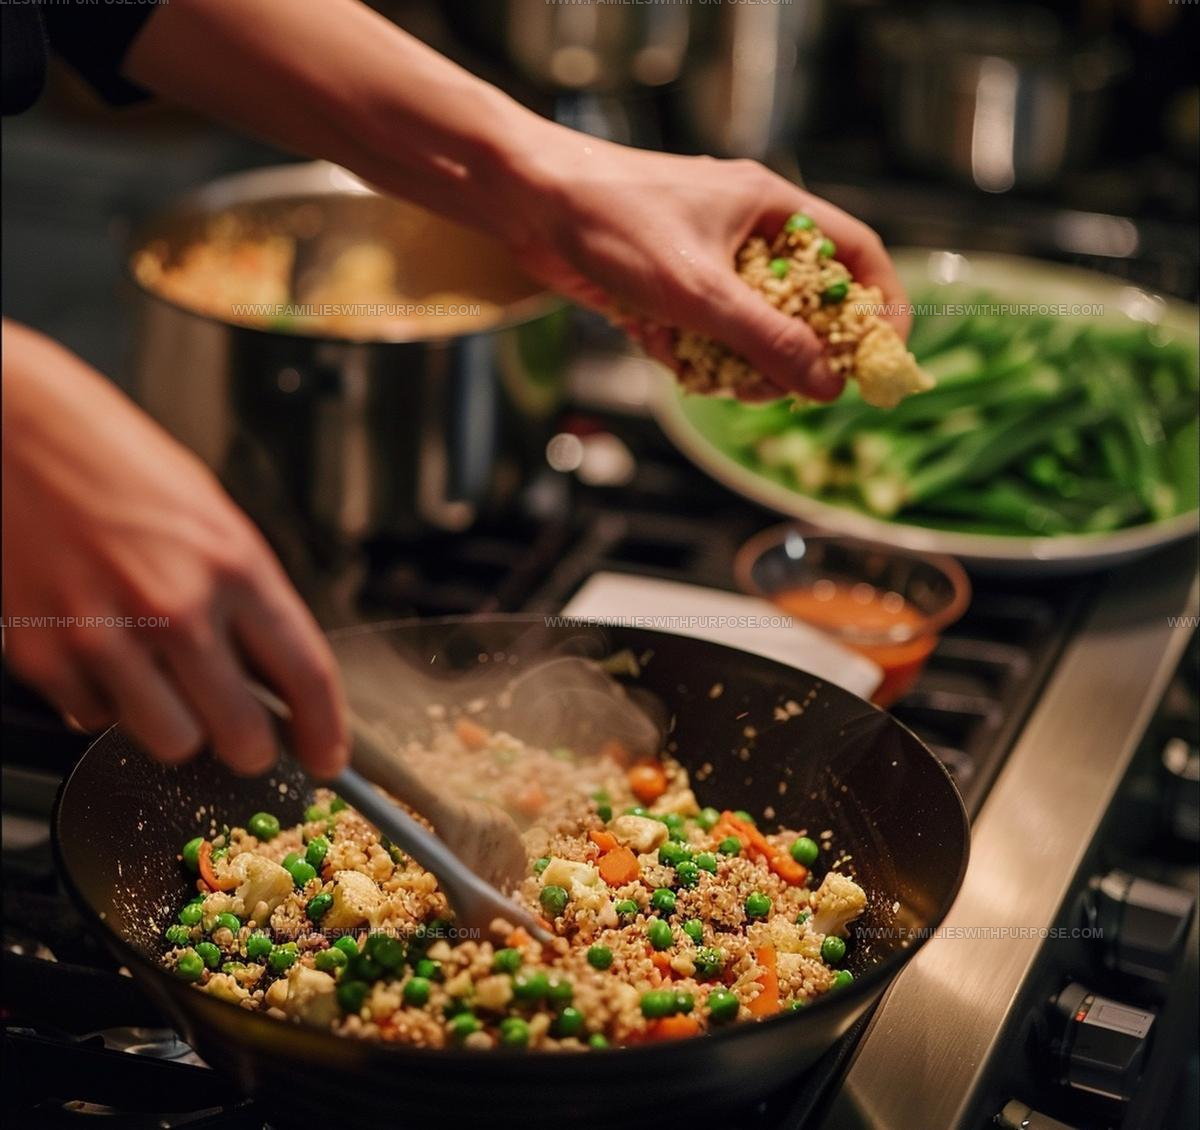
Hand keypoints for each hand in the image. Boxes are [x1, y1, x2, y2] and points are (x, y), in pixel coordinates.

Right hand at [1, 320, 347, 775]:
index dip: (325, 730)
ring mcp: (107, 636)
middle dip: (252, 746)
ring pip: (173, 743)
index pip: (306, 675)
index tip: (327, 757)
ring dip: (179, 728)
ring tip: (166, 681)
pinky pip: (95, 719)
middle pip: (242, 735)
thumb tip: (276, 674)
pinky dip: (106, 702)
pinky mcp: (45, 652)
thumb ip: (249, 601)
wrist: (17, 431)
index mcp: (235, 567)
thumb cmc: (123, 468)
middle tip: (245, 733)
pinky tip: (106, 654)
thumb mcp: (216, 522)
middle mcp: (177, 608)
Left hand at [505, 129, 909, 400]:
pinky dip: (687, 353)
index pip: (857, 253)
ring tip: (713, 379)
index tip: (882, 359)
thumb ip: (768, 340)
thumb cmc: (616, 224)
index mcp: (772, 209)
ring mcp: (708, 263)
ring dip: (735, 363)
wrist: (528, 205)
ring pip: (751, 330)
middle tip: (780, 390)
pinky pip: (702, 335)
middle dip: (794, 354)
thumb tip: (828, 386)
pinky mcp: (670, 290)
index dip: (879, 306)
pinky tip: (655, 345)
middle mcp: (747, 235)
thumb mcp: (701, 290)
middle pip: (805, 305)